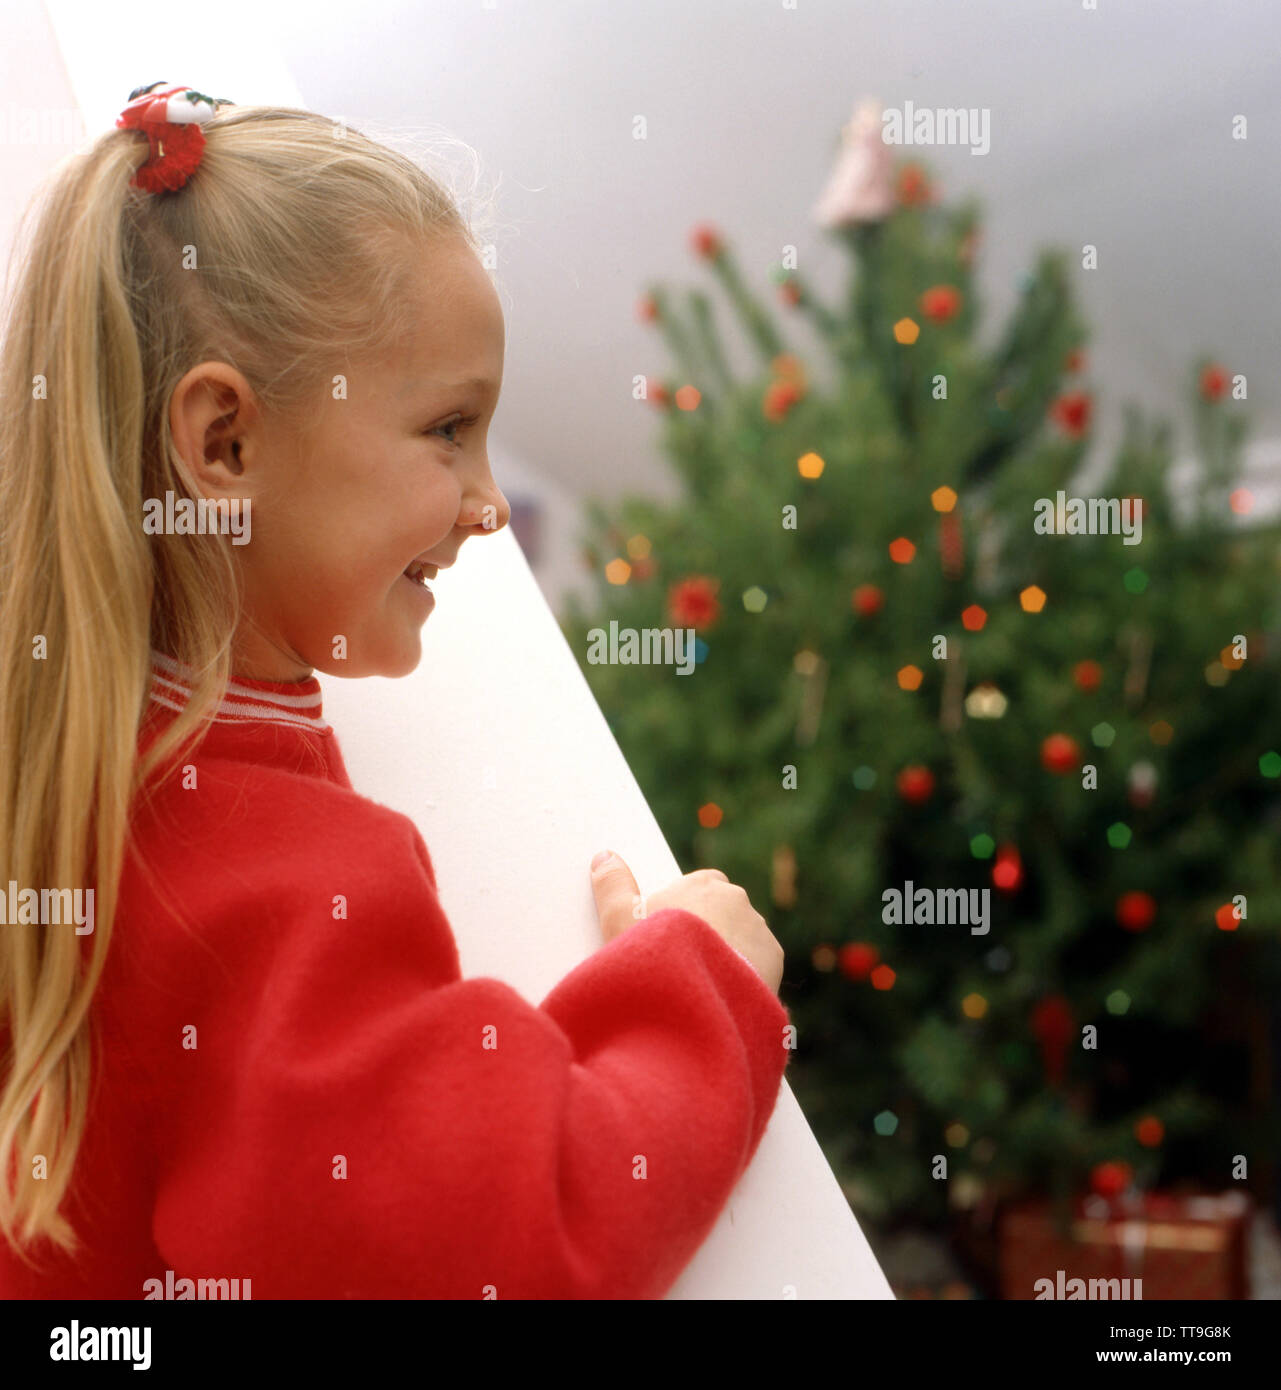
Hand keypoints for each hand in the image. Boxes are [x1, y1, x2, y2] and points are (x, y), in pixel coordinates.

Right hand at [590, 851, 783, 993]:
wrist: (698, 998)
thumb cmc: (655, 956)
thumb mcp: (619, 921)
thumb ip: (612, 887)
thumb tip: (604, 856)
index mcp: (702, 883)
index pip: (699, 885)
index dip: (684, 908)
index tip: (670, 931)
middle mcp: (735, 898)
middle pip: (722, 909)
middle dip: (709, 928)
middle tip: (685, 958)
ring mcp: (758, 927)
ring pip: (742, 934)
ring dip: (730, 949)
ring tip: (704, 979)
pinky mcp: (774, 957)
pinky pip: (760, 960)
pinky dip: (746, 971)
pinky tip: (724, 991)